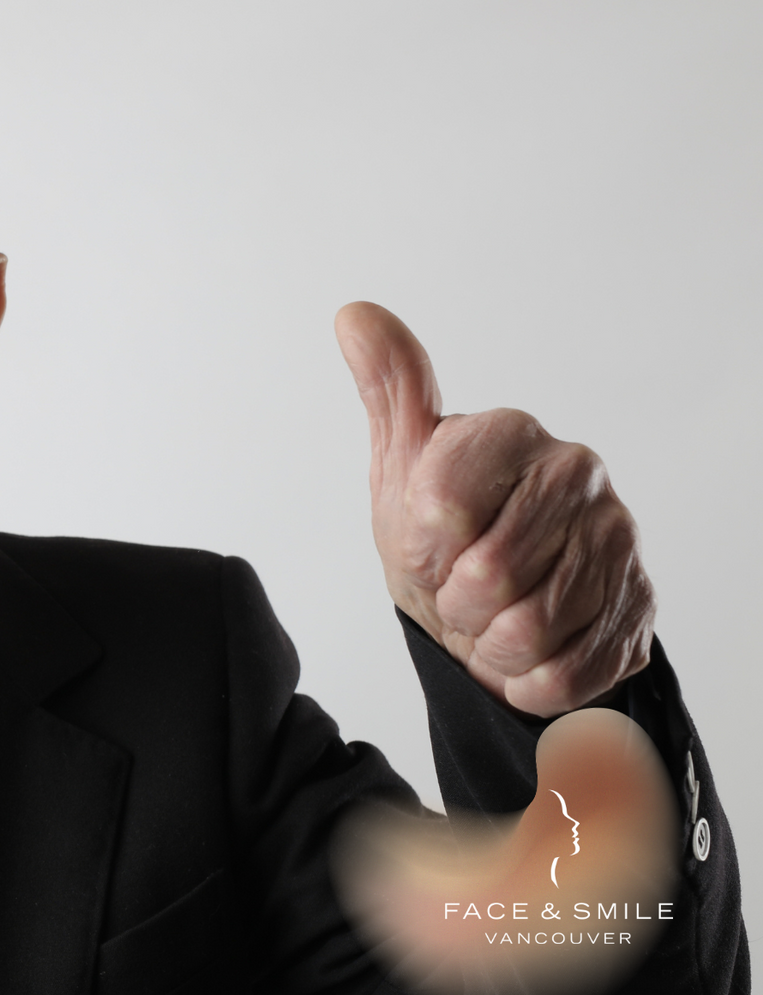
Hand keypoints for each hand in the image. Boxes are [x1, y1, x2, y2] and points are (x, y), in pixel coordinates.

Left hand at [335, 302, 652, 716]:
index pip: (441, 505)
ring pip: (529, 629)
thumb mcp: (403, 463)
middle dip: (454, 602)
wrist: (495, 602)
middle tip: (458, 592)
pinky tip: (526, 652)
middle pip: (489, 574)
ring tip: (490, 620)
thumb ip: (389, 391)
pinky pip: (568, 671)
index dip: (419, 546)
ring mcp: (619, 540)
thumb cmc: (443, 529)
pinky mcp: (640, 608)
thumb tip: (354, 315)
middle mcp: (577, 474)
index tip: (424, 545)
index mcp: (513, 433)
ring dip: (490, 643)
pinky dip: (530, 679)